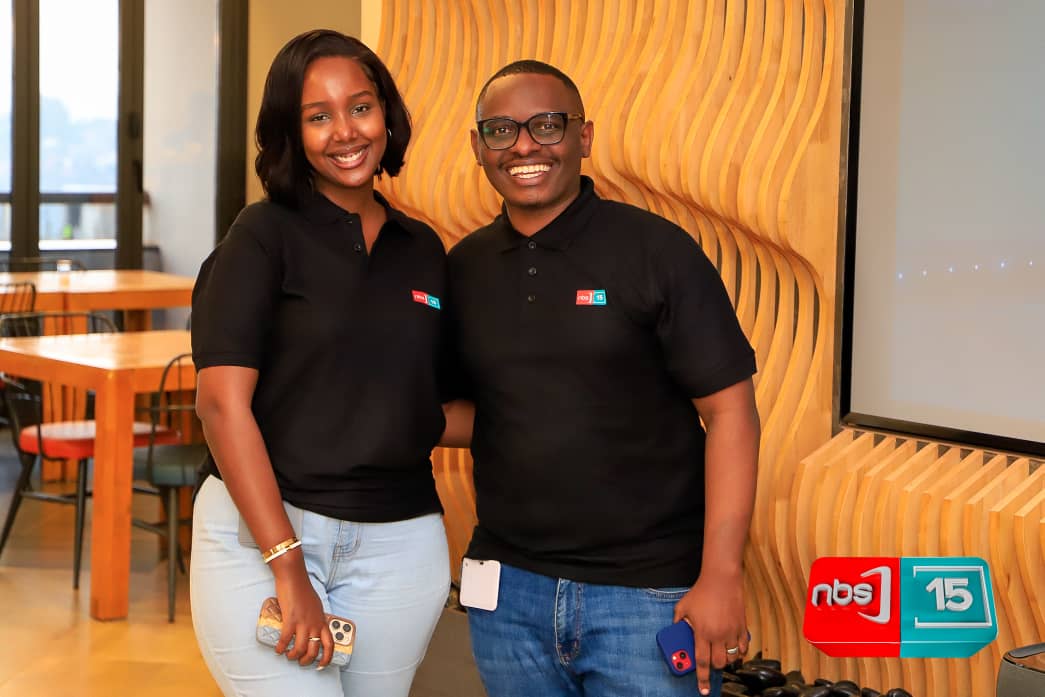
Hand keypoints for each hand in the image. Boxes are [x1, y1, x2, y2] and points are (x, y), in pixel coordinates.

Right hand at [272, 568, 332, 668]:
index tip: (321, 665)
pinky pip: (285, 640)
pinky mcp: (290, 620)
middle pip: (314, 650)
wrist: (294, 577)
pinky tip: (278, 649)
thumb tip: (312, 627)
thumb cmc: (303, 590)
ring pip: (300, 649)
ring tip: (288, 656)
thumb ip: (315, 618)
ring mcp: (303, 623)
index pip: (330, 644)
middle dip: (307, 660)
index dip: (327, 658)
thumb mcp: (316, 606)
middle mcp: (315, 623)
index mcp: (322, 620)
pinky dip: (281, 647)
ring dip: (293, 656)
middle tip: (301, 661)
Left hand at [673, 570, 747, 694]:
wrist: (721, 579)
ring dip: (726, 659)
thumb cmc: (701, 592)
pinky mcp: (742, 627)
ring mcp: (732, 632)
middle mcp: (718, 635)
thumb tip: (676, 632)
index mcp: (702, 632)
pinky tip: (733, 648)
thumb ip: (678, 622)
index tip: (703, 690)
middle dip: (713, 666)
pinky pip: (743, 648)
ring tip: (720, 652)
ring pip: (732, 658)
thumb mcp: (683, 607)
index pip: (702, 662)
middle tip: (710, 661)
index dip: (702, 679)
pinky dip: (739, 652)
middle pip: (718, 663)